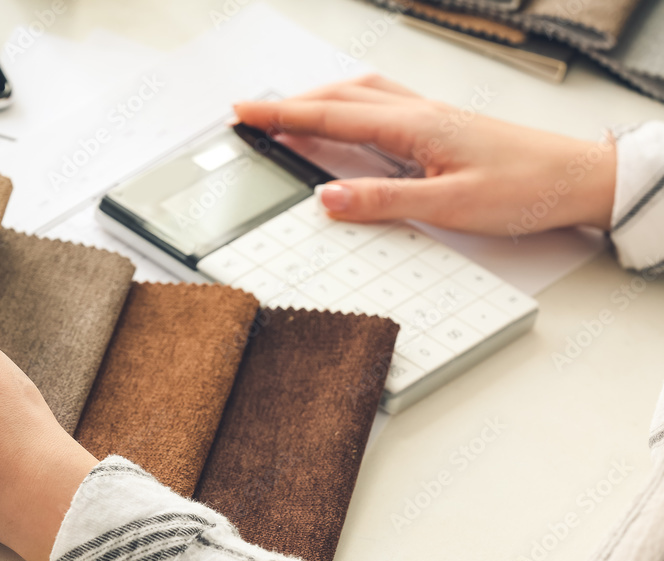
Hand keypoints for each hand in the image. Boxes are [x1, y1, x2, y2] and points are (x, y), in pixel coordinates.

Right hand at [234, 74, 616, 235]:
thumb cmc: (524, 188)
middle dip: (291, 104)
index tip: (245, 112)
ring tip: (289, 115)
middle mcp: (418, 113)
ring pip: (361, 95)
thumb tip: (325, 199)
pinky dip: (350, 107)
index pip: (332, 116)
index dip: (283, 115)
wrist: (576, 178)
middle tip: (253, 114)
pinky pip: (382, 105)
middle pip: (340, 97)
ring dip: (320, 100)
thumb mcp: (448, 205)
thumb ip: (383, 200)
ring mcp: (430, 116)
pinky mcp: (440, 127)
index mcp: (413, 126)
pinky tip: (348, 122)